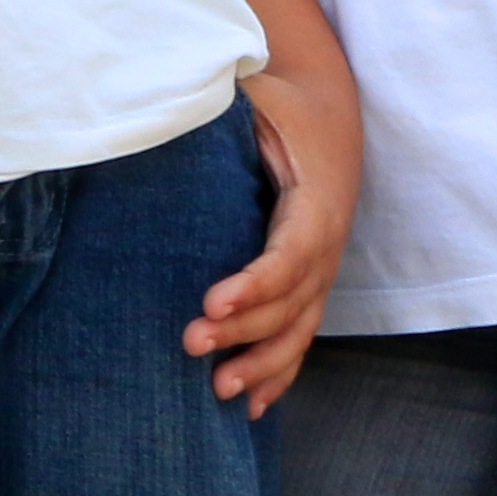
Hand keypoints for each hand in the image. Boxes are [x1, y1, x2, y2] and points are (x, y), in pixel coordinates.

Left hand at [187, 61, 357, 412]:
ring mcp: (322, 270)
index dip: (254, 285)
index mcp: (316, 201)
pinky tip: (251, 405)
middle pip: (291, 303)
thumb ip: (217, 99)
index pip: (288, 255)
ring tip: (217, 392)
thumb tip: (167, 98)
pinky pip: (300, 336)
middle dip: (244, 332)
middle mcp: (325, 244)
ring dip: (261, 365)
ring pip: (299, 331)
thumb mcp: (255, 90)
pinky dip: (279, 373)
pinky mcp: (310, 283)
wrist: (329, 112)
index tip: (211, 304)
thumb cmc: (282, 103)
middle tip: (190, 346)